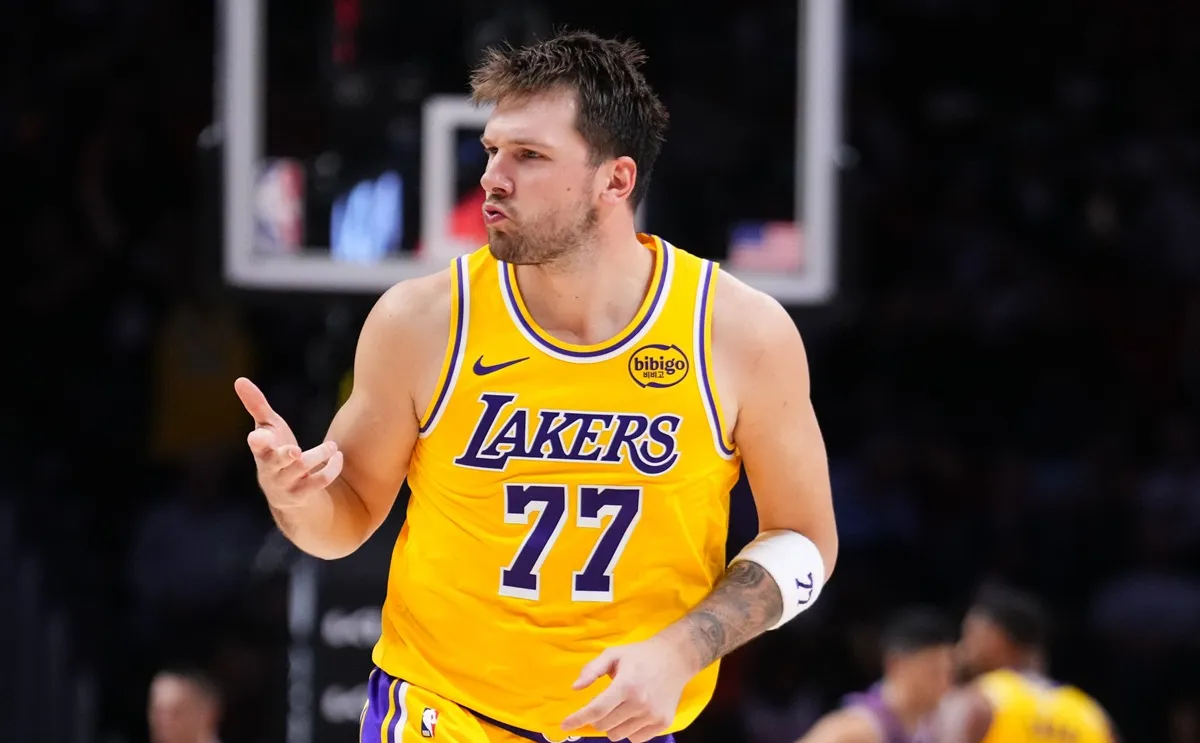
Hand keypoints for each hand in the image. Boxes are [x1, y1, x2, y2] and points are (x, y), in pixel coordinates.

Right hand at [235, 377, 343, 506]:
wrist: (287, 495)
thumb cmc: (276, 452)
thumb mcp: (268, 429)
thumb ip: (256, 406)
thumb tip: (239, 380)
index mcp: (261, 450)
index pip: (256, 445)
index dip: (258, 441)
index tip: (257, 436)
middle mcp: (271, 468)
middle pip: (276, 461)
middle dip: (285, 455)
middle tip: (296, 450)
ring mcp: (286, 483)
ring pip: (302, 468)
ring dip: (320, 454)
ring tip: (332, 445)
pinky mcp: (303, 494)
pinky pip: (319, 482)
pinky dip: (331, 468)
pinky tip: (338, 456)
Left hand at [561, 636, 695, 742]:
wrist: (676, 658)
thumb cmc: (640, 655)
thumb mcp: (613, 654)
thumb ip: (591, 670)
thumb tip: (575, 687)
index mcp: (626, 685)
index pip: (596, 710)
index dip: (577, 719)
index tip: (565, 725)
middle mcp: (640, 703)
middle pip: (604, 725)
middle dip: (596, 718)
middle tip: (603, 705)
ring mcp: (653, 715)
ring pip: (618, 735)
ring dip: (612, 725)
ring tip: (620, 708)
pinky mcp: (663, 723)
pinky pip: (635, 739)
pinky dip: (628, 731)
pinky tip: (633, 715)